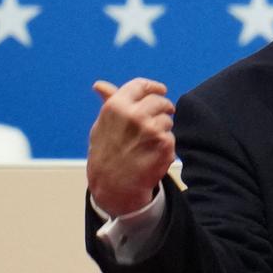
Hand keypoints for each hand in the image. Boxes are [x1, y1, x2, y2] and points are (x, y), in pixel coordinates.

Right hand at [87, 78, 175, 216]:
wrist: (113, 187)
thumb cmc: (105, 155)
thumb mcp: (101, 126)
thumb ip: (108, 103)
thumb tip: (100, 85)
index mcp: (117, 106)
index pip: (142, 85)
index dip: (153, 87)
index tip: (160, 90)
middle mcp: (135, 115)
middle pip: (160, 100)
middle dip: (162, 107)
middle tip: (160, 116)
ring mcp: (152, 130)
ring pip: (168, 119)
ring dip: (163, 127)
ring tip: (148, 142)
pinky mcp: (165, 145)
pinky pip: (172, 136)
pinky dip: (166, 144)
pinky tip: (152, 152)